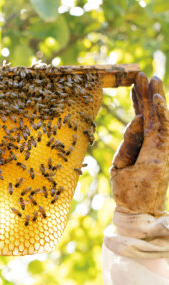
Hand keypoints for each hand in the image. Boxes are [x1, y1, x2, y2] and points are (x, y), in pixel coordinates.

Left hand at [111, 72, 168, 215]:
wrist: (137, 210)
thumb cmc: (128, 189)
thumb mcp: (121, 164)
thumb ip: (128, 143)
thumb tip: (135, 121)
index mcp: (144, 144)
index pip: (141, 117)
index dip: (138, 101)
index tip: (133, 84)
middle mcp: (155, 143)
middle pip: (150, 113)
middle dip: (145, 93)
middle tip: (140, 74)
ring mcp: (161, 147)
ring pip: (158, 117)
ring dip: (154, 97)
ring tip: (150, 79)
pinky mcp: (162, 152)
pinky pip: (161, 128)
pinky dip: (160, 112)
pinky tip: (155, 99)